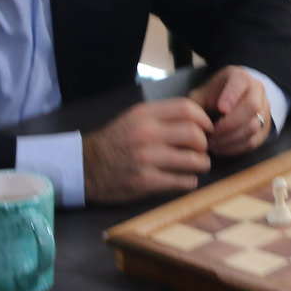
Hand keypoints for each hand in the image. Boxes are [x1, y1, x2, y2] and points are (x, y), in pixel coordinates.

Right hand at [84, 99, 213, 202]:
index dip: (204, 119)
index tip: (207, 129)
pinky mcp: (145, 181)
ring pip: (194, 160)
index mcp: (144, 115)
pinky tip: (185, 180)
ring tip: (198, 166)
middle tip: (201, 151)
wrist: (84, 167)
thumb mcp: (133, 119)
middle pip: (194, 134)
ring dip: (202, 164)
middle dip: (204, 144)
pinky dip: (190, 182)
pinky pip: (183, 181)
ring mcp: (146, 158)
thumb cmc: (115, 142)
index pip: (187, 108)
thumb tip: (197, 120)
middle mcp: (146, 133)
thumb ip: (162, 116)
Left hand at [188, 65, 270, 155]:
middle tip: (211, 135)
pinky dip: (237, 148)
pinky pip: (255, 141)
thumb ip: (195, 103)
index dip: (232, 96)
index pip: (241, 83)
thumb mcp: (202, 93)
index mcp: (240, 77)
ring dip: (231, 138)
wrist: (234, 100)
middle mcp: (257, 90)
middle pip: (252, 106)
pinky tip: (222, 149)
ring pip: (254, 126)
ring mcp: (264, 109)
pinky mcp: (265, 128)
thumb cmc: (214, 96)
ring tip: (213, 144)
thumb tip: (191, 120)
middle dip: (230, 124)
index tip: (220, 109)